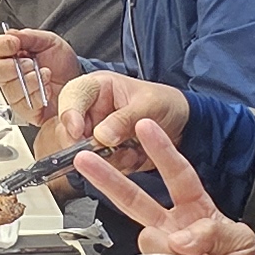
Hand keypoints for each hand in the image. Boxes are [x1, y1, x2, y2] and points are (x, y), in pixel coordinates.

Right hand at [0, 28, 79, 112]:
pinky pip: (24, 105)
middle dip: (12, 67)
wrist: (79, 80)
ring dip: (29, 81)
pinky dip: (38, 96)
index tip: (14, 44)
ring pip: (10, 89)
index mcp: (11, 55)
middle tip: (30, 63)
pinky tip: (47, 89)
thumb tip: (10, 33)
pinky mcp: (27, 110)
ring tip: (45, 74)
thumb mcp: (49, 41)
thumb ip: (29, 36)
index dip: (1, 46)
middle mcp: (10, 75)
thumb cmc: (62, 62)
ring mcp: (16, 94)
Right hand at [51, 71, 188, 154]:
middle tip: (107, 147)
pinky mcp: (105, 154)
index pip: (72, 98)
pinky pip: (102, 166)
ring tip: (131, 150)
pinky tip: (134, 156)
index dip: (71, 115)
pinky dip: (119, 165)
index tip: (79, 132)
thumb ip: (124, 119)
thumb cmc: (165, 103)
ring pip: (84, 152)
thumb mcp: (149, 105)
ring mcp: (97, 134)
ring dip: (108, 157)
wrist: (184, 124)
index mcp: (98, 88)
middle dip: (88, 144)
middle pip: (70, 130)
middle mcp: (92, 111)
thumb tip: (100, 135)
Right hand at [74, 118, 254, 254]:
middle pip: (136, 199)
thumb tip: (180, 238)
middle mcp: (176, 229)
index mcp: (198, 211)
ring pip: (147, 240)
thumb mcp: (242, 243)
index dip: (162, 151)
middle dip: (110, 178)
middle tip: (86, 158)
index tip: (146, 126)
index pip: (177, 175)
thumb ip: (212, 232)